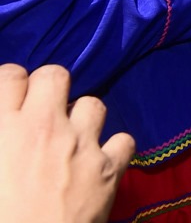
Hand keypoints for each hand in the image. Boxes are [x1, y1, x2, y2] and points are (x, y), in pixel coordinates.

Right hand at [0, 64, 134, 222]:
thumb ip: (0, 135)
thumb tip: (6, 124)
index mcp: (4, 128)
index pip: (10, 75)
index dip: (11, 85)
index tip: (12, 100)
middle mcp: (45, 128)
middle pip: (55, 75)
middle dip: (48, 88)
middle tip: (41, 112)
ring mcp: (81, 145)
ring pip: (92, 104)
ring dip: (82, 118)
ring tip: (71, 137)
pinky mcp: (108, 169)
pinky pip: (124, 141)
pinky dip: (114, 149)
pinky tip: (100, 161)